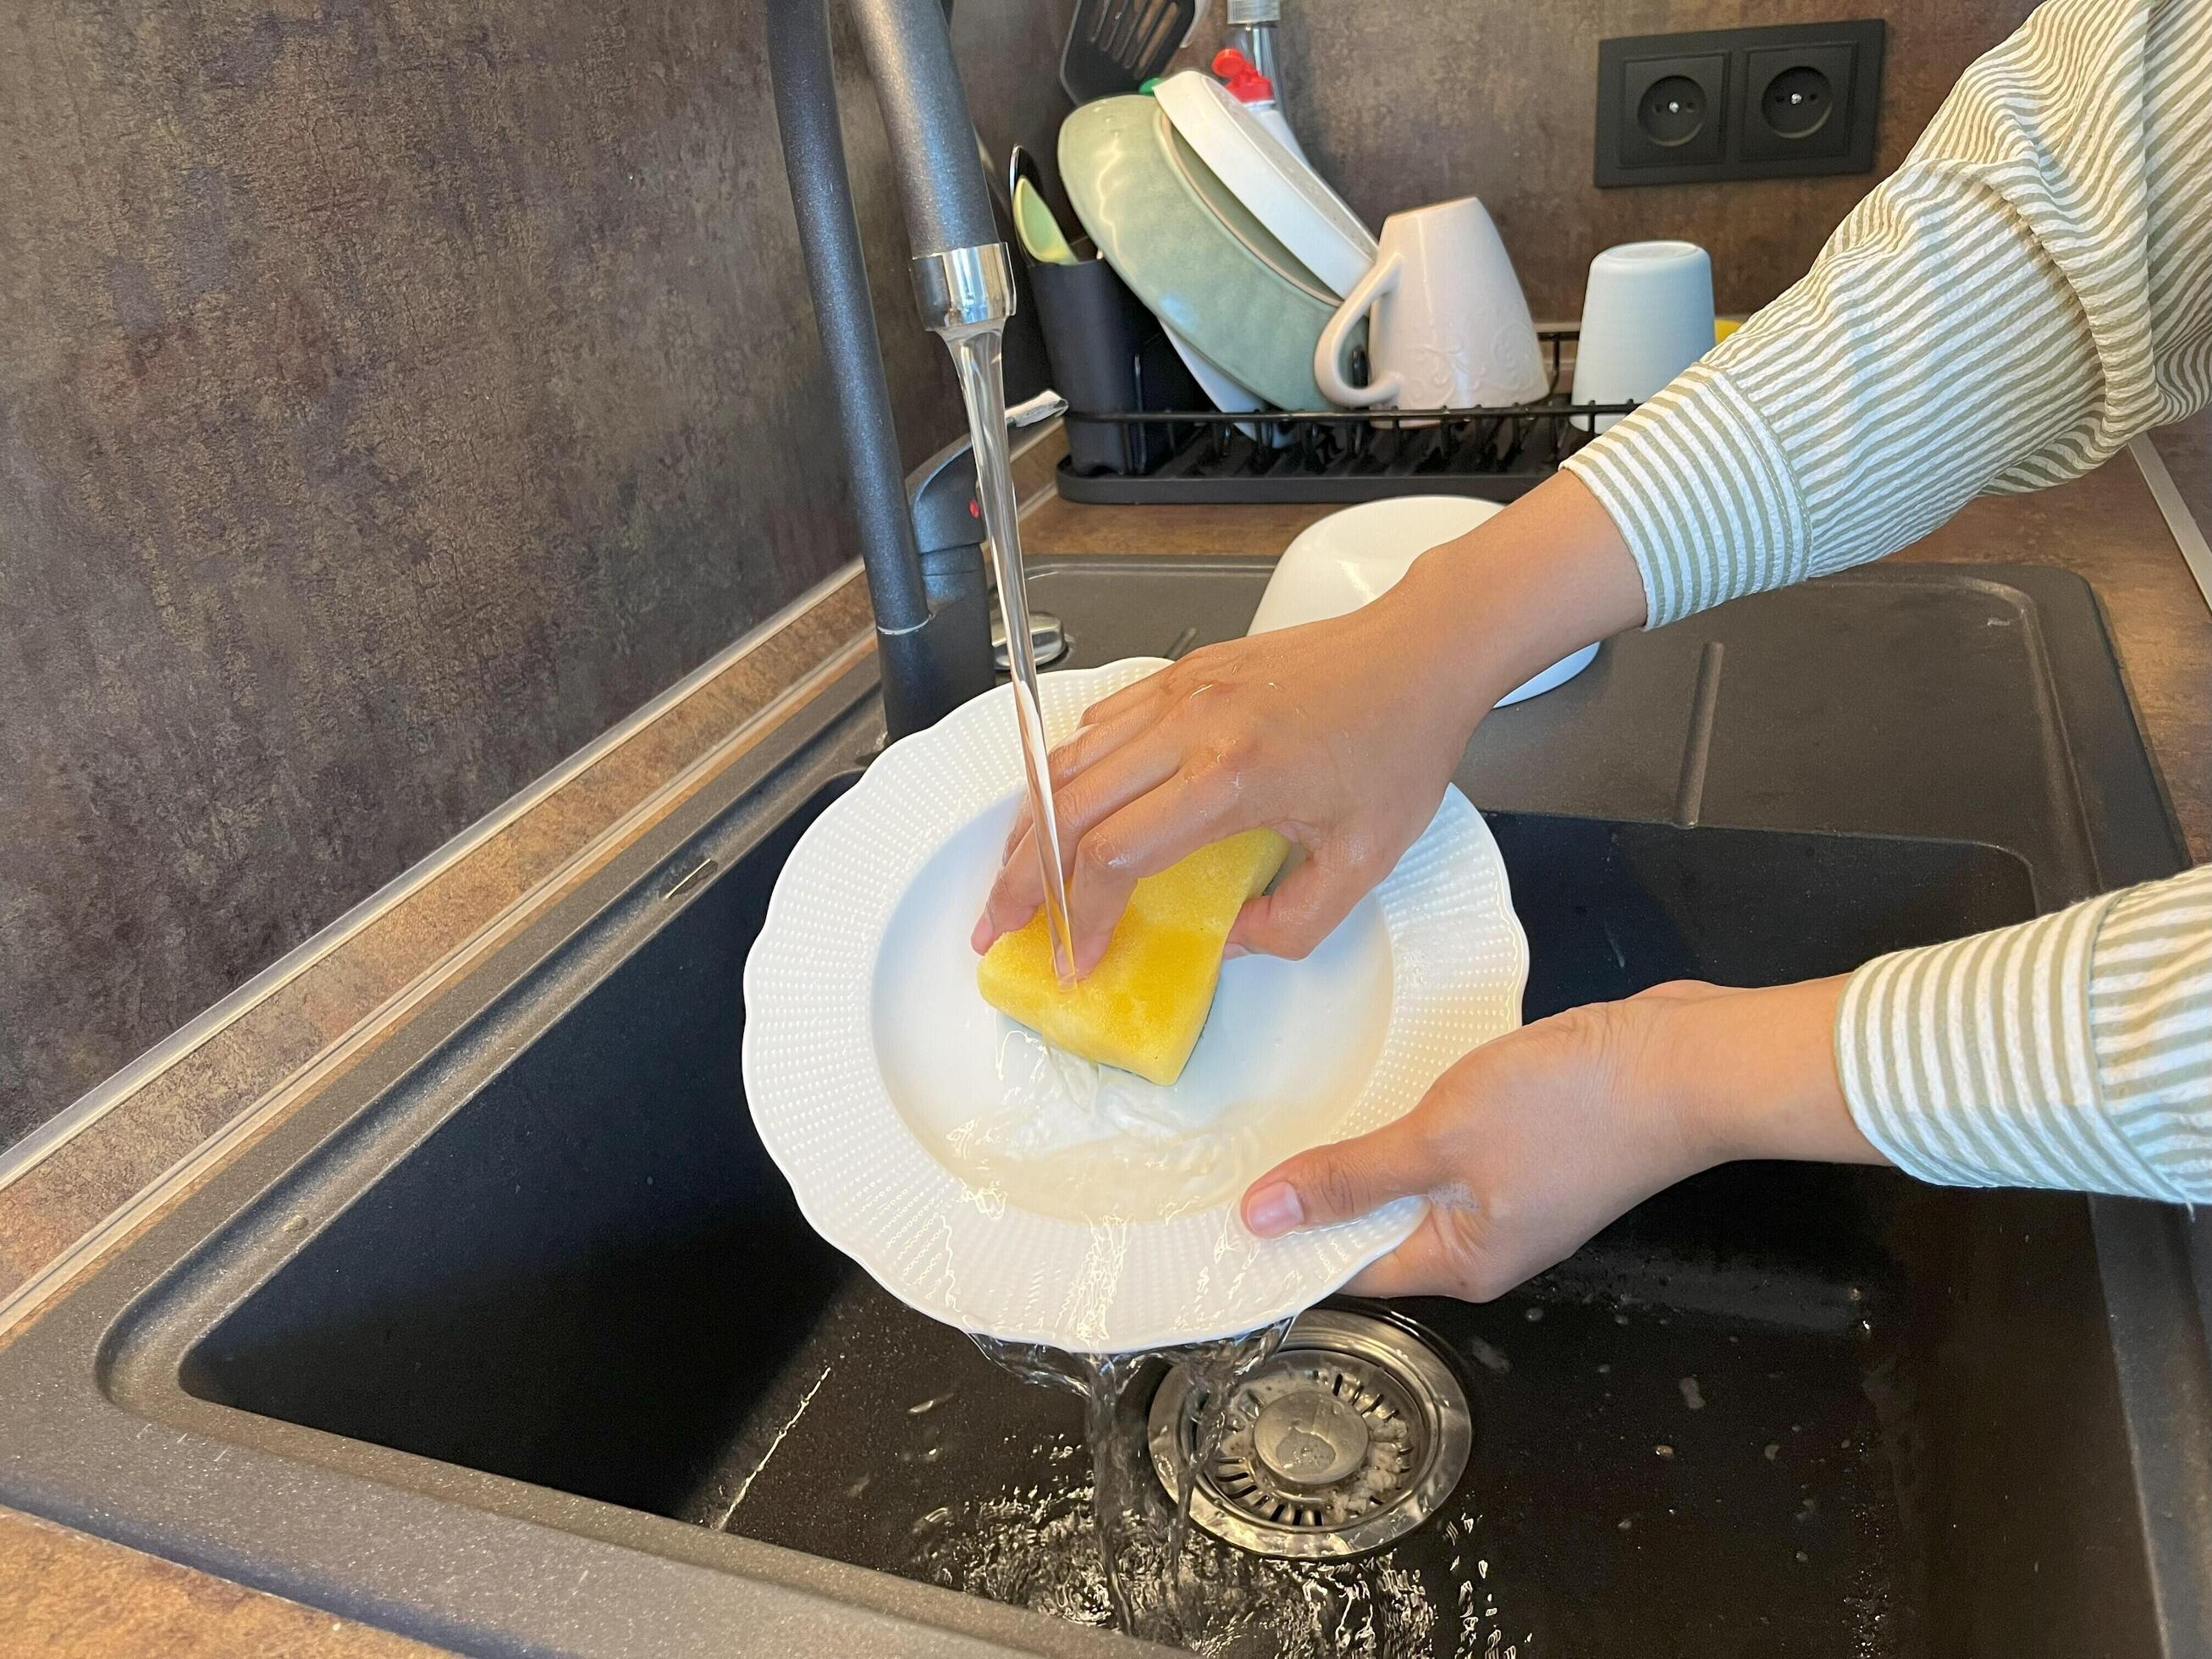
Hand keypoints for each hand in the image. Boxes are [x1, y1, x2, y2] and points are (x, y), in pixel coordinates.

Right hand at [974, 473, 1647, 974]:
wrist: (1418, 651)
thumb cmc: (1398, 745)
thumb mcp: (1363, 863)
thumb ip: (1291, 922)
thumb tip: (1223, 941)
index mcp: (1230, 778)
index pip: (1114, 855)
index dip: (1081, 917)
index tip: (1076, 959)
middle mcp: (1189, 727)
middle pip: (1065, 809)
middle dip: (1020, 879)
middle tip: (997, 928)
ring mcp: (1178, 693)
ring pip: (1067, 764)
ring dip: (1029, 828)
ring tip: (1014, 878)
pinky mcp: (1181, 674)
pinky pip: (1098, 726)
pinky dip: (1064, 774)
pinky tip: (1060, 811)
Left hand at [1239, 977, 1885, 1300]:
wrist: (1686, 1062)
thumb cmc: (1567, 1110)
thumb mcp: (1439, 1140)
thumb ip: (1349, 1178)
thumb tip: (1258, 1221)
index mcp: (1461, 1263)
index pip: (1348, 1270)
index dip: (1284, 1245)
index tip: (1215, 1216)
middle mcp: (1488, 1243)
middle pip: (1379, 1229)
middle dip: (1316, 1194)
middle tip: (1235, 1150)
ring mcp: (1516, 1194)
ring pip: (1415, 1182)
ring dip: (1364, 1151)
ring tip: (1288, 1111)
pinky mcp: (1537, 1144)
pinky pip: (1452, 1145)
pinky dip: (1412, 1122)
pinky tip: (1376, 1082)